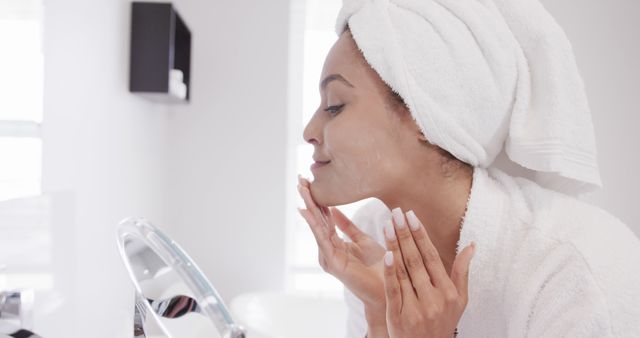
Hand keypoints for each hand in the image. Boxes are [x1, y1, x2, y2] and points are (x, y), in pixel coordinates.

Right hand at [296, 175, 386, 309]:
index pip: (323, 218)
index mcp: (335, 244)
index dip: (317, 200)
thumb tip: (333, 209)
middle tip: (300, 180)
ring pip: (316, 227)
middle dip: (309, 199)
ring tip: (302, 190)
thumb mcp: (363, 240)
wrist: (392, 285)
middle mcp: (328, 250)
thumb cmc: (381, 265)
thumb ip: (347, 226)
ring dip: (309, 207)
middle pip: (316, 220)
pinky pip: (322, 240)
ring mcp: (329, 257)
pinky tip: (308, 211)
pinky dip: (315, 224)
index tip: (309, 181)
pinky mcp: (333, 263)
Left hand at [382, 208, 475, 337]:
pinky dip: (390, 273)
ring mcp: (416, 309)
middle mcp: (434, 299)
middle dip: (405, 234)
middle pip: (416, 260)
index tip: (411, 215)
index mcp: (448, 292)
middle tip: (396, 212)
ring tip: (387, 225)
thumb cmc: (443, 324)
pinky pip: (393, 291)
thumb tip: (471, 245)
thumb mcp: (460, 301)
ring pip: (404, 272)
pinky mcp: (398, 318)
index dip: (421, 235)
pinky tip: (386, 255)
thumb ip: (462, 273)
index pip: (432, 257)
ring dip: (394, 246)